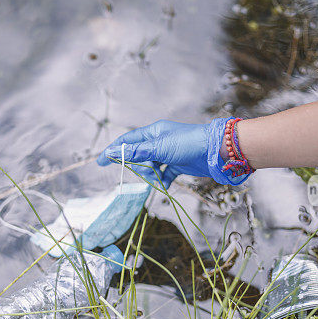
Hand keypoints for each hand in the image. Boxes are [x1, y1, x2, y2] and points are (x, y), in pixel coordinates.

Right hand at [96, 118, 250, 185]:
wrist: (217, 151)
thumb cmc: (189, 143)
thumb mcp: (159, 147)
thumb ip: (137, 152)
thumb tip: (114, 152)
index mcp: (153, 132)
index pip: (128, 141)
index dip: (114, 151)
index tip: (100, 162)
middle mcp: (160, 141)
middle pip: (139, 155)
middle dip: (138, 166)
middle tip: (144, 172)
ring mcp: (169, 153)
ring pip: (151, 166)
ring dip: (151, 174)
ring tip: (157, 179)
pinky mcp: (179, 164)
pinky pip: (165, 174)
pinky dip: (163, 180)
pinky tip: (165, 186)